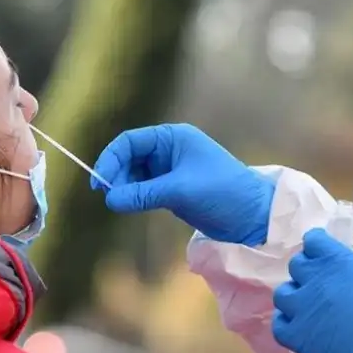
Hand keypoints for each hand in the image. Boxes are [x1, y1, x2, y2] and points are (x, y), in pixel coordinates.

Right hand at [91, 123, 274, 245]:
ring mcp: (170, 170)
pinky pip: (145, 189)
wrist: (253, 214)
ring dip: (125, 188)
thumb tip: (110, 199)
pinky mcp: (173, 189)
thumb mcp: (181, 191)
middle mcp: (170, 150)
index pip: (130, 141)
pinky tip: (131, 206)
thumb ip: (144, 193)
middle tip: (111, 197)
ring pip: (135, 175)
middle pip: (129, 157)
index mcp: (174, 138)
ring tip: (122, 204)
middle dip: (117, 175)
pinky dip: (135, 197)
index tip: (99, 181)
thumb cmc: (223, 192)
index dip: (111, 158)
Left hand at [272, 228, 352, 352]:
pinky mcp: (296, 336)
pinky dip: (286, 324)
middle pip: (296, 265)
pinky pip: (278, 324)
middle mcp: (315, 280)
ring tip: (307, 309)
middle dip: (307, 273)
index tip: (322, 255)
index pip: (313, 241)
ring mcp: (302, 308)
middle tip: (319, 286)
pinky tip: (298, 329)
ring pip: (282, 293)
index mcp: (339, 262)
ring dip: (294, 298)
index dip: (317, 248)